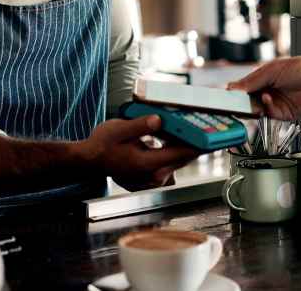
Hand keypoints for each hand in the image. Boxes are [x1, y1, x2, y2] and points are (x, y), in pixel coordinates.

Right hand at [82, 116, 200, 190]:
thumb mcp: (119, 129)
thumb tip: (159, 120)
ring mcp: (150, 180)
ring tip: (191, 132)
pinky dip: (172, 153)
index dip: (197, 144)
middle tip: (207, 128)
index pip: (179, 154)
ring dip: (183, 149)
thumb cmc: (102, 144)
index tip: (212, 135)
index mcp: (146, 163)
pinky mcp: (149, 179)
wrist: (89, 160)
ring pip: (176, 163)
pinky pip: (168, 166)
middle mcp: (151, 176)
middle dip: (194, 144)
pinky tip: (172, 140)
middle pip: (181, 159)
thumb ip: (140, 125)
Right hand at [228, 56, 300, 120]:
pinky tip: (267, 99)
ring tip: (253, 99)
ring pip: (257, 110)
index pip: (244, 87)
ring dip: (254, 106)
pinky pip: (269, 114)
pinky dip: (266, 108)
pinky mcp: (283, 114)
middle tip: (235, 101)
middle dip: (242, 101)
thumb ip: (252, 80)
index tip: (227, 94)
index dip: (236, 91)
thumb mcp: (272, 70)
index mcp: (264, 79)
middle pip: (249, 101)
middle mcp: (268, 92)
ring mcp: (275, 103)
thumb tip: (233, 87)